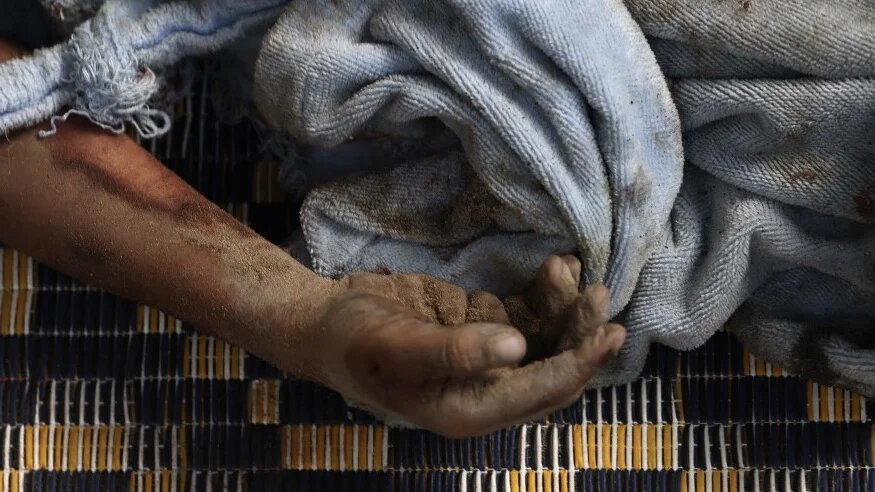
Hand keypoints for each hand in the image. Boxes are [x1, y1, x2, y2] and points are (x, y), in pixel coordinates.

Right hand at [302, 255, 624, 437]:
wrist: (325, 322)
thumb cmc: (355, 340)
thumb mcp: (398, 346)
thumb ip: (456, 351)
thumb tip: (517, 348)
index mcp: (469, 409)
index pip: (540, 392)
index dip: (579, 364)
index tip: (611, 333)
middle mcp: (485, 391)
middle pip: (553, 369)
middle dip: (579, 334)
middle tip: (597, 294)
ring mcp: (485, 360)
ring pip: (545, 342)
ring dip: (563, 310)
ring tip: (566, 268)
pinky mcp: (480, 331)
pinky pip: (525, 317)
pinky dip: (543, 296)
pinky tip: (553, 269)